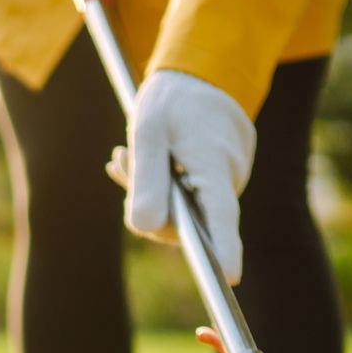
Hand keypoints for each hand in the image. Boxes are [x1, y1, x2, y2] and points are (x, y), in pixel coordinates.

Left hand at [114, 70, 254, 283]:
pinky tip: (144, 161)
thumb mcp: (147, 130)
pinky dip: (163, 186)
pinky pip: (189, 200)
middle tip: (121, 160)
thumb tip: (145, 229)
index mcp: (215, 163)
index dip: (224, 249)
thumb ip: (145, 180)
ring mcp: (228, 182)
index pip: (221, 216)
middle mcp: (229, 179)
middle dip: (149, 201)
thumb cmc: (171, 100)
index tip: (229, 278)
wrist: (198, 74)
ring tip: (129, 152)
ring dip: (152, 190)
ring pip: (185, 210)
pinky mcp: (221, 183)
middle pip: (188, 220)